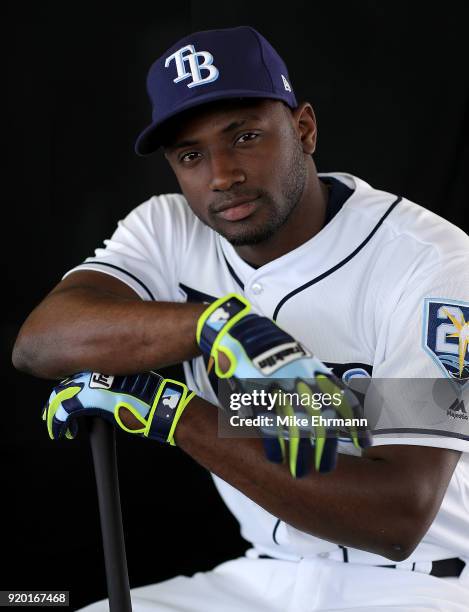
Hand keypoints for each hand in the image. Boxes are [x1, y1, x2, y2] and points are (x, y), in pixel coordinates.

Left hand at [42, 371, 195, 444]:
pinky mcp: (92, 399)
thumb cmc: (153, 401)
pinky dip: (58, 423)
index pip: (77, 376)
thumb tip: (104, 394)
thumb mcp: (132, 387)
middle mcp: (99, 371)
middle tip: (50, 416)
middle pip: (66, 384)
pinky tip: (61, 432)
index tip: (62, 400)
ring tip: (55, 427)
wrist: (163, 407)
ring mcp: (95, 383)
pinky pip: (65, 411)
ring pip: (62, 396)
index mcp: (107, 367)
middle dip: (55, 402)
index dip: (67, 389)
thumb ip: (114, 386)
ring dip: (54, 414)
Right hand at [197, 294, 371, 475]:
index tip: (366, 444)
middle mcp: (301, 382)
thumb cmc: (277, 350)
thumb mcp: (304, 359)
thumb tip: (342, 402)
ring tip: (301, 471)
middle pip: (320, 422)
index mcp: (315, 372)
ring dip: (299, 453)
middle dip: (325, 448)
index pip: (343, 401)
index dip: (356, 424)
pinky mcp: (256, 394)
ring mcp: (278, 389)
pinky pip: (266, 422)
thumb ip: (321, 379)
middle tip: (326, 468)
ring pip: (294, 427)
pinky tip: (276, 459)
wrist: (245, 332)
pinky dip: (272, 443)